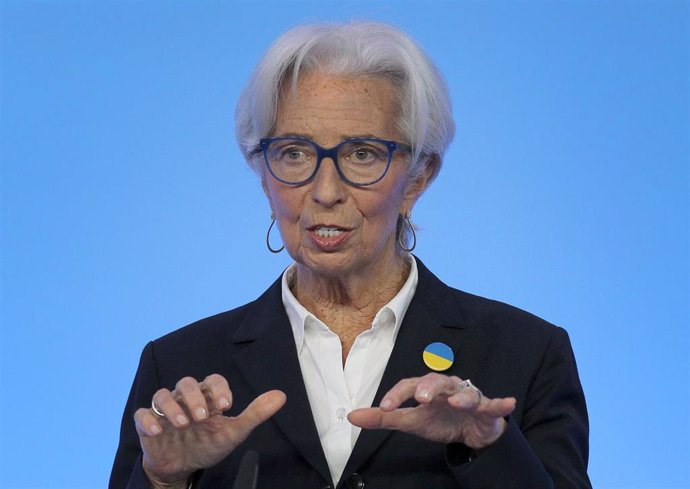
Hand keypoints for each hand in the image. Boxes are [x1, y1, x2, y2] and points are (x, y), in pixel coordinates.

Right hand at [133, 374, 285, 487]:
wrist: (183, 467)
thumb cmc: (208, 444)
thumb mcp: (234, 432)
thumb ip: (256, 413)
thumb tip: (281, 396)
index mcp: (207, 397)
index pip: (213, 380)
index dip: (219, 388)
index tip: (226, 405)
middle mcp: (185, 399)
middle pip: (186, 383)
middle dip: (194, 397)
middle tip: (203, 416)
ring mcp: (165, 411)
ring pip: (162, 395)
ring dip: (172, 407)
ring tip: (184, 424)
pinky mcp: (148, 424)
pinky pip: (142, 414)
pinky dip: (148, 419)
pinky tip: (157, 430)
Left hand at [348, 373, 514, 448]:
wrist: (470, 431)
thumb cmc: (438, 420)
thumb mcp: (410, 421)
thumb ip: (382, 419)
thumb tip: (350, 416)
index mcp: (426, 389)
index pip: (409, 386)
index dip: (397, 395)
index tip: (385, 407)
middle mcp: (447, 388)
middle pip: (437, 382)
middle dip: (429, 387)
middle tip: (421, 397)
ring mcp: (468, 396)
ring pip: (466, 392)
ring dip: (462, 397)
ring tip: (458, 402)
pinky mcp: (488, 409)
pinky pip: (495, 404)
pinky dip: (501, 403)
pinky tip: (507, 402)